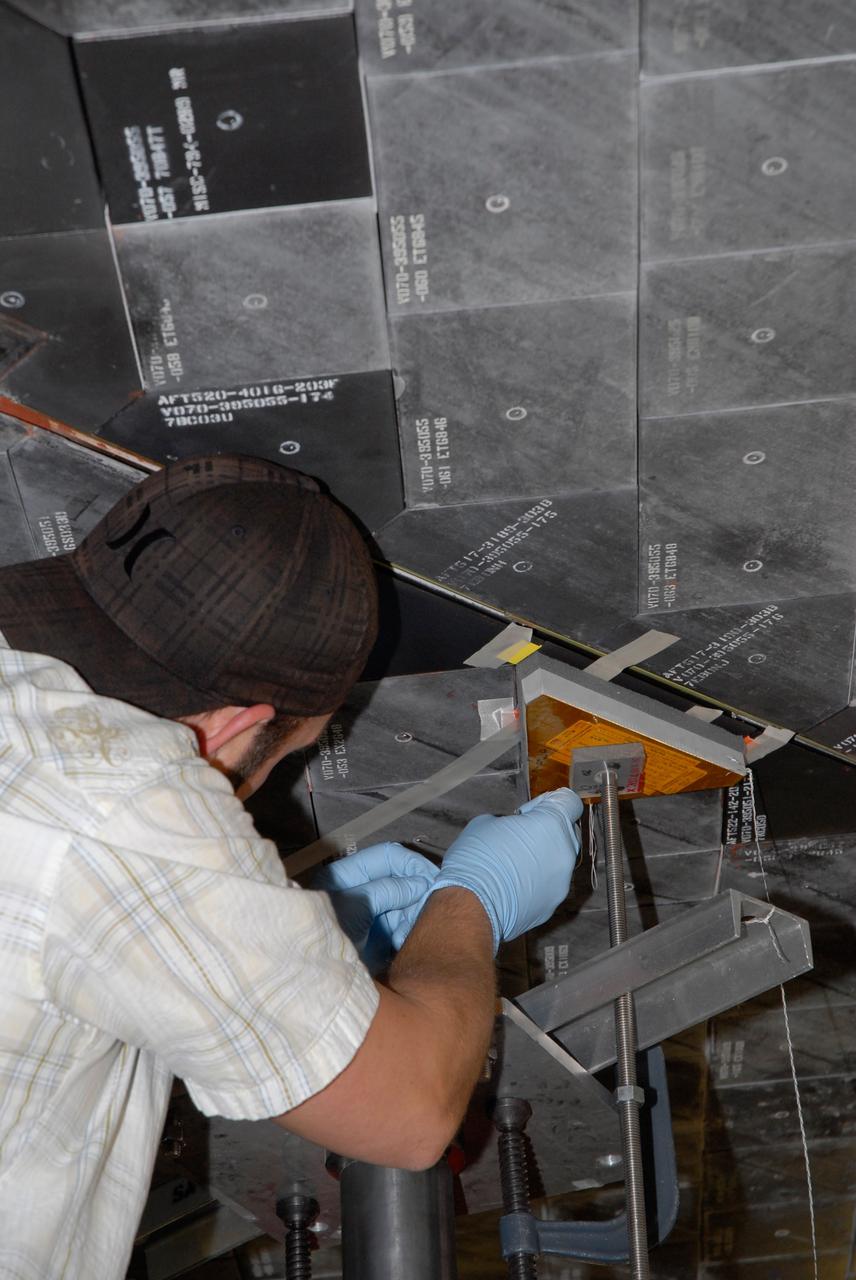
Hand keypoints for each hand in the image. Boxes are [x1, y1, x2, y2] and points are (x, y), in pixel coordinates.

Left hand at [313, 843, 439, 972]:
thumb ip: (388, 890)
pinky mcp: (379, 940)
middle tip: (431, 907)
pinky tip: (407, 942)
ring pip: (404, 906)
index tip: (433, 878)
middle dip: (416, 893)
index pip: (387, 857)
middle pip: (399, 881)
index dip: (411, 863)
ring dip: (414, 915)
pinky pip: (402, 928)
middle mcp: (361, 891)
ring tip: (413, 929)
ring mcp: (371, 915)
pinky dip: (409, 933)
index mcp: (348, 875)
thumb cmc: (328, 934)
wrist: (317, 980)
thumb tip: (421, 883)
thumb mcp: (356, 908)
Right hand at [425, 788, 582, 950]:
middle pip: (567, 833)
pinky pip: (549, 886)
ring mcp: (561, 883)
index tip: (530, 811)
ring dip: (542, 858)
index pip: (569, 803)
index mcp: (552, 825)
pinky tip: (512, 885)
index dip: (549, 802)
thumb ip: (513, 821)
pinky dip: (536, 882)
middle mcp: (564, 854)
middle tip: (520, 836)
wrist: (471, 906)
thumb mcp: (487, 822)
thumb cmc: (477, 859)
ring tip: (513, 864)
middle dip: (548, 831)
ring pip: (558, 862)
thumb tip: (516, 829)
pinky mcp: (551, 905)